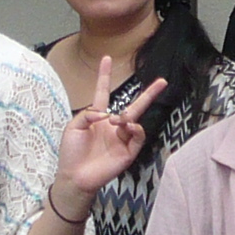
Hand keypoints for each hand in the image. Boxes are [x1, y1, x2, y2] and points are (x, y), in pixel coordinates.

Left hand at [50, 57, 166, 209]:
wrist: (75, 176)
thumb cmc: (71, 152)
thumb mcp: (73, 126)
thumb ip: (87, 113)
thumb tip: (106, 113)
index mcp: (97, 117)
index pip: (103, 92)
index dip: (104, 75)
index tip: (107, 58)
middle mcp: (112, 126)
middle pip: (133, 106)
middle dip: (148, 94)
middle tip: (162, 81)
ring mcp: (122, 139)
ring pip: (135, 120)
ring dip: (128, 117)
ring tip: (119, 122)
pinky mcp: (128, 152)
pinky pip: (138, 136)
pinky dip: (135, 129)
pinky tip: (126, 127)